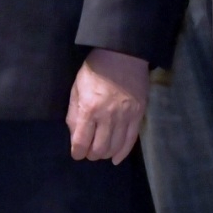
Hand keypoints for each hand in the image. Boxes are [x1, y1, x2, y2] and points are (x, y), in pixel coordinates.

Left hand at [66, 48, 149, 162]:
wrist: (123, 53)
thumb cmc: (95, 69)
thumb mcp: (77, 87)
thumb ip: (74, 113)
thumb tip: (75, 136)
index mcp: (89, 108)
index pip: (81, 142)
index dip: (77, 152)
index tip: (76, 153)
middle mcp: (108, 116)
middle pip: (98, 149)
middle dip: (90, 154)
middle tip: (88, 150)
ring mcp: (125, 117)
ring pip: (114, 147)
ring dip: (105, 154)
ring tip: (100, 151)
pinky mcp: (138, 115)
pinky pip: (131, 140)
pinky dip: (122, 153)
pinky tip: (116, 158)